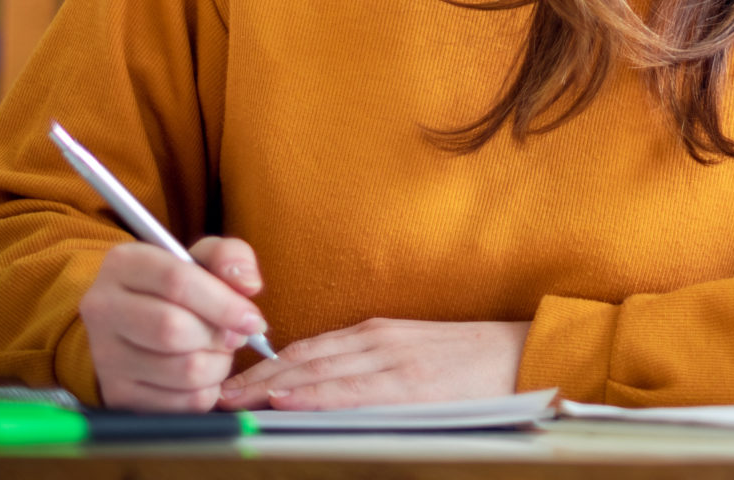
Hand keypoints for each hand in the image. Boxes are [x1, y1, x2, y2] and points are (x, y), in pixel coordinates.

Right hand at [77, 236, 270, 411]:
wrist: (136, 323)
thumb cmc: (177, 288)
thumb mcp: (202, 258)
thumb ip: (230, 257)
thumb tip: (249, 285)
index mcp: (123, 264)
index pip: (177, 281)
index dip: (224, 303)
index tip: (253, 319)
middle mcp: (103, 308)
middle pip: (173, 329)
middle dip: (219, 337)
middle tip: (234, 336)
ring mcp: (105, 355)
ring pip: (183, 371)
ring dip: (218, 365)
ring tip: (217, 351)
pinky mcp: (118, 394)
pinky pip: (182, 404)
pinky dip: (206, 390)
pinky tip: (202, 373)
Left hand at [219, 317, 529, 410]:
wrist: (522, 357)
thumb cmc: (469, 362)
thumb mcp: (412, 352)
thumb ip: (368, 363)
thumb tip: (318, 383)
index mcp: (376, 335)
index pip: (306, 350)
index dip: (262, 366)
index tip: (227, 381)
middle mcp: (377, 343)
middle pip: (302, 359)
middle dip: (253, 378)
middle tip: (212, 394)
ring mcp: (391, 363)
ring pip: (318, 373)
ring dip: (269, 386)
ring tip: (233, 399)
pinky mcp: (408, 384)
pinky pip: (349, 391)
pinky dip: (312, 393)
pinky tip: (285, 398)